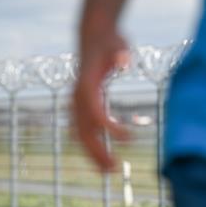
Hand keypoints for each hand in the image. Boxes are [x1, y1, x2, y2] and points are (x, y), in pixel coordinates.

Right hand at [71, 27, 130, 171]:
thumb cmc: (109, 40)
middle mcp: (77, 97)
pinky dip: (92, 144)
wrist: (93, 35)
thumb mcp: (117, 43)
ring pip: (81, 134)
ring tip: (109, 171)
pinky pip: (84, 129)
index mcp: (85, 85)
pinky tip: (102, 156)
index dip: (108, 127)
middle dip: (97, 151)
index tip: (128, 138)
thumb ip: (120, 53)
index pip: (94, 112)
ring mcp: (77, 102)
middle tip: (114, 168)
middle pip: (84, 130)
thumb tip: (124, 61)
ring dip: (93, 153)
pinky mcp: (82, 104)